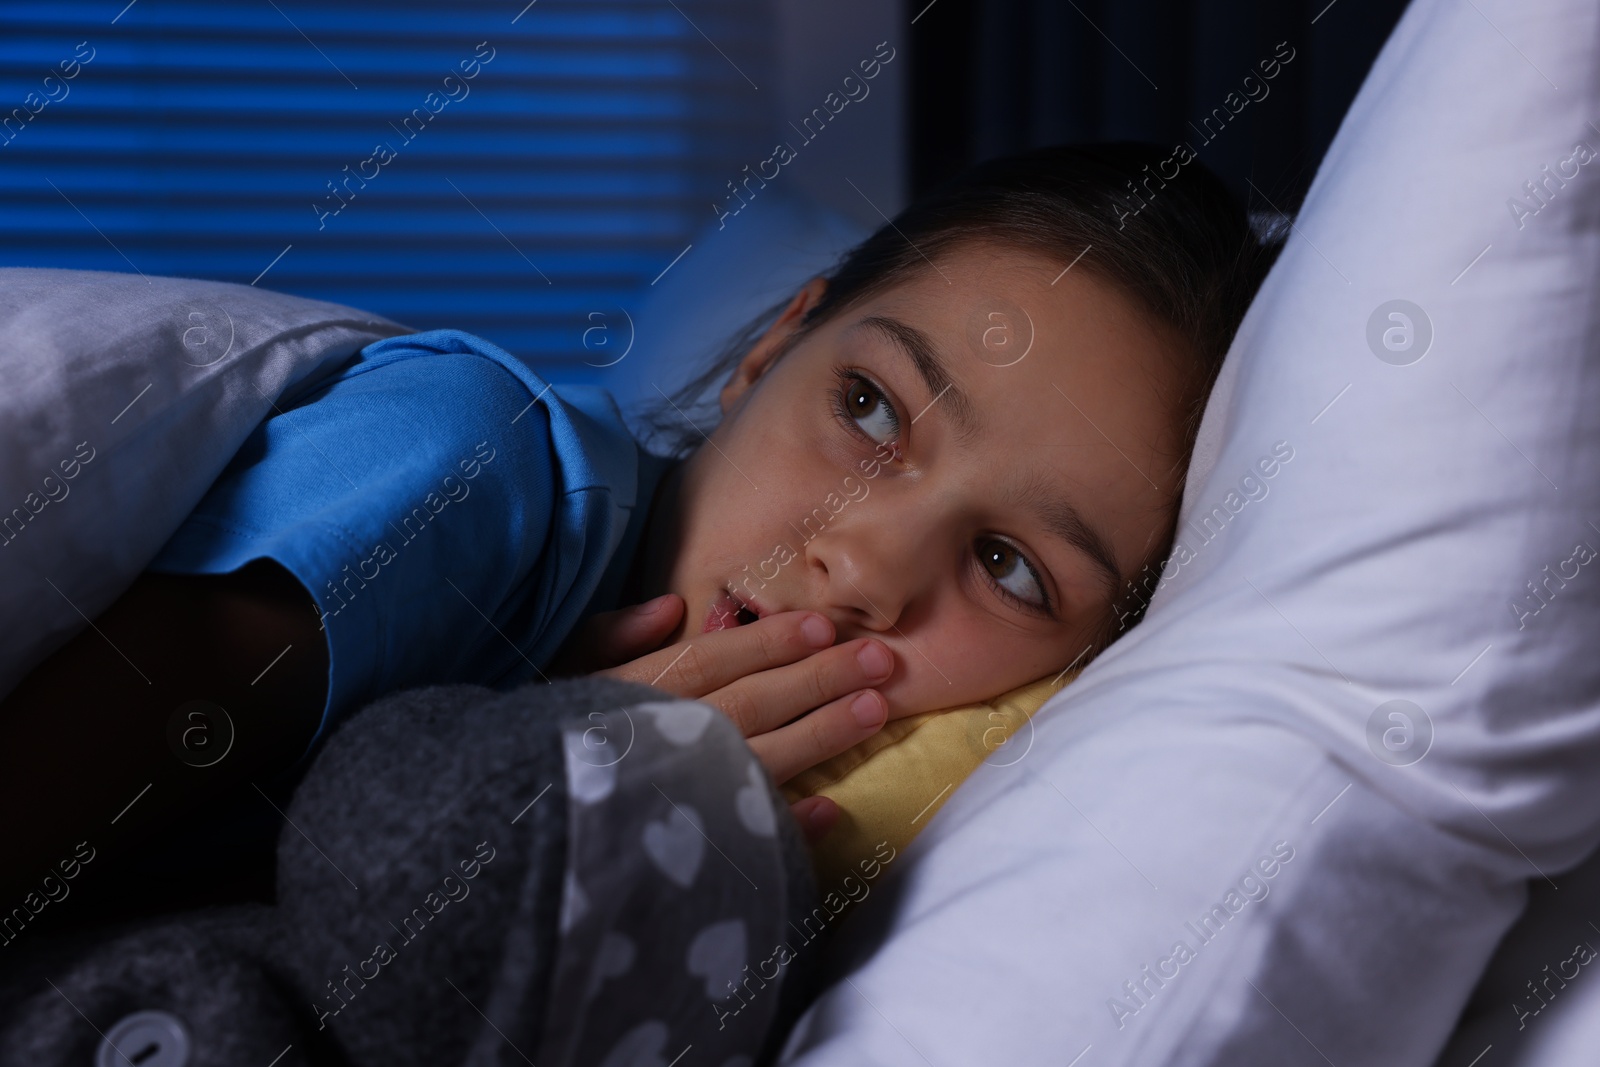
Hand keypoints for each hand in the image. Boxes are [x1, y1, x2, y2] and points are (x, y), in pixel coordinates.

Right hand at [550, 596, 890, 845]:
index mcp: (629, 694)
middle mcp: (659, 742)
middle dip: (820, 679)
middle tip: (882, 659)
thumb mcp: (554, 673)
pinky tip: (832, 811)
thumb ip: (608, 636)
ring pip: (761, 760)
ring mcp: (674, 801)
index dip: (768, 642)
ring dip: (823, 736)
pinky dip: (787, 826)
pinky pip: (743, 838)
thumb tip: (669, 607)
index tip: (822, 626)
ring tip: (876, 711)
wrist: (503, 832)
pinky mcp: (680, 854)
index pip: (709, 659)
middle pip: (752, 703)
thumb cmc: (530, 741)